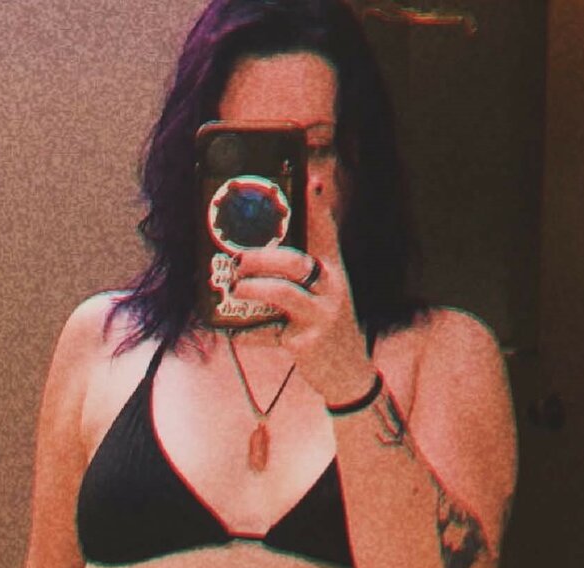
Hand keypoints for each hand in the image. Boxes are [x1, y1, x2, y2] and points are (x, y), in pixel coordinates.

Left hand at [231, 211, 375, 404]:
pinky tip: (234, 333)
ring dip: (254, 288)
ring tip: (236, 287)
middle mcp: (332, 289)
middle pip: (295, 262)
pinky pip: (270, 333)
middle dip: (261, 258)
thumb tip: (253, 258)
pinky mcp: (308, 342)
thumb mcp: (323, 296)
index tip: (312, 178)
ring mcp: (321, 316)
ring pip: (283, 293)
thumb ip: (299, 276)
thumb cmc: (326, 326)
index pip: (326, 233)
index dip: (319, 206)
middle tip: (238, 260)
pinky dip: (248, 334)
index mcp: (334, 272)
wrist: (349, 373)